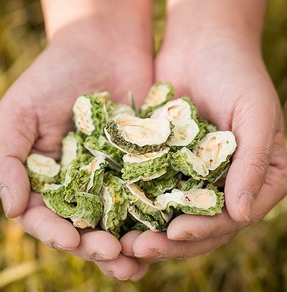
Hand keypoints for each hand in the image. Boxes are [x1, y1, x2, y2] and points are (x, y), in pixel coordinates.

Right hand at [0, 1, 152, 280]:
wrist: (103, 49)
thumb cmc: (55, 75)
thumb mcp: (20, 112)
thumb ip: (6, 159)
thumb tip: (12, 209)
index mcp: (49, 177)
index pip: (47, 217)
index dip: (57, 233)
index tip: (73, 242)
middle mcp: (81, 183)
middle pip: (86, 226)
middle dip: (97, 247)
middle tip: (115, 258)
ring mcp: (113, 176)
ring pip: (118, 219)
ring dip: (127, 243)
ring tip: (137, 260)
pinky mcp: (142, 165)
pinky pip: (147, 195)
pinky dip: (152, 215)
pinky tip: (162, 231)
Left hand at [121, 0, 286, 262]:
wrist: (203, 47)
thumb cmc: (237, 74)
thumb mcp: (255, 113)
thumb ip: (253, 162)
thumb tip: (242, 213)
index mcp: (256, 177)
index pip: (233, 217)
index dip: (205, 230)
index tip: (176, 234)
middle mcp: (226, 182)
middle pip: (200, 223)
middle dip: (170, 241)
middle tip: (139, 249)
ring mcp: (194, 174)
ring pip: (172, 212)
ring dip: (148, 229)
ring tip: (123, 242)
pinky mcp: (167, 161)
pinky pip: (152, 186)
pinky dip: (135, 201)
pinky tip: (114, 212)